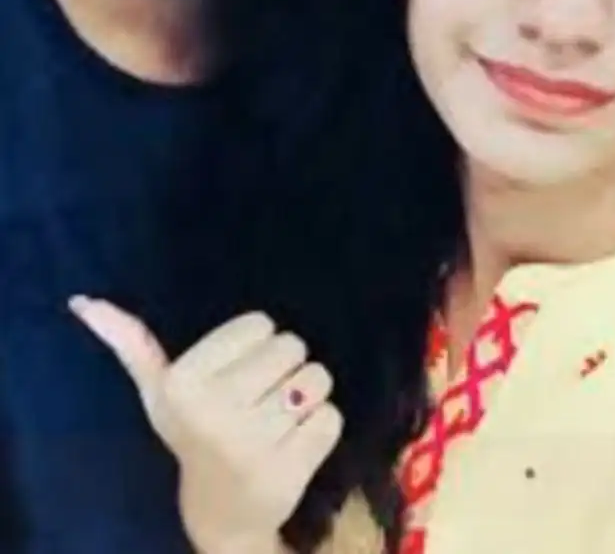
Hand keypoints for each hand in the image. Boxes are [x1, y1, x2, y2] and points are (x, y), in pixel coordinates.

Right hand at [69, 296, 342, 553]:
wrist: (220, 513)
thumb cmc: (192, 434)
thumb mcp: (158, 391)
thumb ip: (129, 342)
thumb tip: (83, 300)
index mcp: (183, 383)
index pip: (261, 323)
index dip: (255, 345)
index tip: (233, 376)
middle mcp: (214, 412)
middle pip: (292, 345)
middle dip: (284, 367)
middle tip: (259, 398)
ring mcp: (253, 444)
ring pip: (317, 378)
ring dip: (307, 396)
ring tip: (279, 418)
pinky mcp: (291, 470)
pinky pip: (332, 416)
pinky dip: (321, 427)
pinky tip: (293, 445)